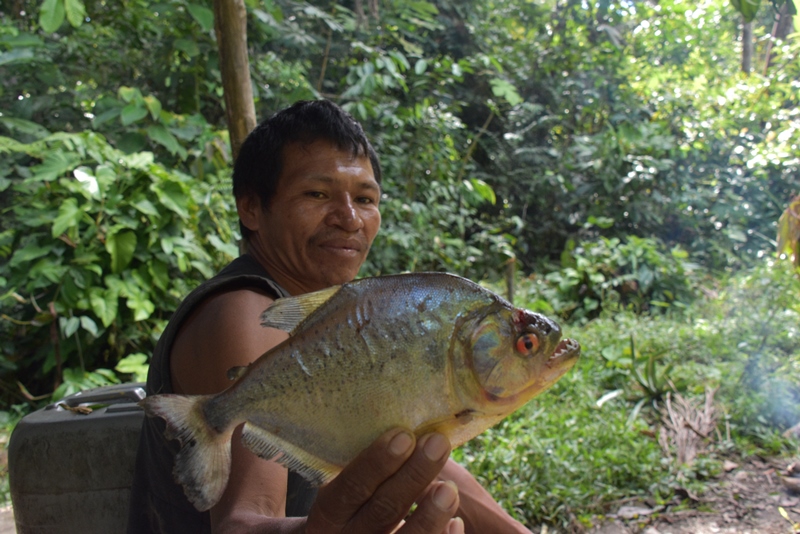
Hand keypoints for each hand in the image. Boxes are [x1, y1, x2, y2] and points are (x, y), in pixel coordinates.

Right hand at [306, 429, 463, 533]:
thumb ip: (366, 471)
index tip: (404, 436)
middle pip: (381, 511)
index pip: (348, 488)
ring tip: (450, 488)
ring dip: (429, 515)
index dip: (375, 463)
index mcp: (327, 515)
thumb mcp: (343, 491)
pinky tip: (456, 523)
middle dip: (413, 476)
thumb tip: (407, 431)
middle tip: (438, 444)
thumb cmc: (353, 509)